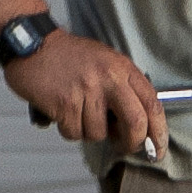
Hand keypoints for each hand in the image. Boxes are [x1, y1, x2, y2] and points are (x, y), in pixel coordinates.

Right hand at [10, 30, 167, 156]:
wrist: (32, 43)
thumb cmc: (68, 56)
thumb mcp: (106, 62)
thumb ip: (124, 89)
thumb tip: (139, 127)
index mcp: (123, 68)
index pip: (153, 104)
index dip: (158, 131)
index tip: (158, 148)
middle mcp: (109, 78)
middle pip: (135, 123)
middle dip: (131, 143)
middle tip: (123, 146)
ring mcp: (87, 90)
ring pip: (99, 133)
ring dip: (87, 130)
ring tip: (77, 110)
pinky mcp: (65, 103)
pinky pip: (74, 133)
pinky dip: (68, 128)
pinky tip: (62, 111)